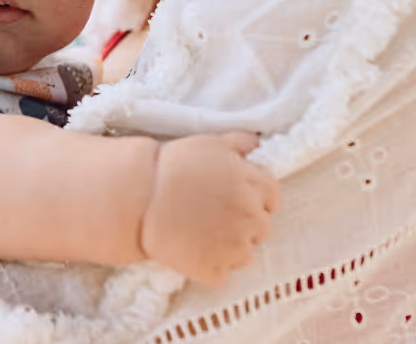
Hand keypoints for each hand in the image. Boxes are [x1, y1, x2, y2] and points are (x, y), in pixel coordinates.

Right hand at [140, 131, 278, 284]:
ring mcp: (235, 247)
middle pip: (262, 228)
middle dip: (245, 223)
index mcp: (256, 186)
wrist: (143, 196)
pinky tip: (193, 248)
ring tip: (203, 233)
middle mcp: (252, 218)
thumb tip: (256, 145)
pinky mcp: (215, 270)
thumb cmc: (176, 165)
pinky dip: (211, 264)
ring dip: (230, 246)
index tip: (238, 199)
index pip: (272, 198)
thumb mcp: (212, 143)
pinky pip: (222, 271)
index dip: (256, 198)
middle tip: (217, 216)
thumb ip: (240, 142)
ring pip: (245, 254)